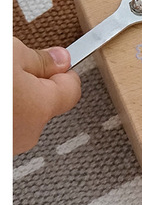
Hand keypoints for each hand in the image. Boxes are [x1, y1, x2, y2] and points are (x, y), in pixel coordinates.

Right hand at [13, 37, 80, 155]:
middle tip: (16, 69)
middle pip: (45, 103)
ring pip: (23, 117)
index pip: (72, 89)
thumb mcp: (12, 54)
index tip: (55, 61)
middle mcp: (27, 132)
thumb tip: (60, 60)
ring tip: (4, 83)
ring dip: (16, 101)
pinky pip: (10, 126)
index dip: (63, 72)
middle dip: (33, 86)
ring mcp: (10, 145)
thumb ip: (40, 59)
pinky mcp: (0, 150)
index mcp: (41, 106)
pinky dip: (7, 114)